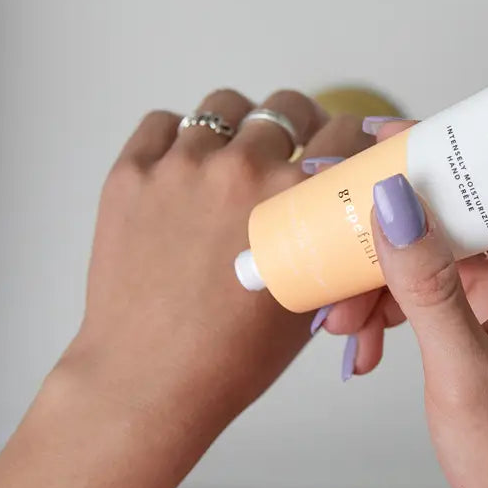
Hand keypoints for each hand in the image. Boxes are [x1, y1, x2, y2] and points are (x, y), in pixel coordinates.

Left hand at [57, 88, 369, 448]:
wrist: (150, 381)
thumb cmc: (233, 357)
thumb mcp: (311, 300)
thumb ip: (336, 245)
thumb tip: (356, 211)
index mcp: (293, 198)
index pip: (344, 132)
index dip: (352, 134)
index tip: (344, 141)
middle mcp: (240, 169)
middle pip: (286, 106)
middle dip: (299, 124)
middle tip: (292, 149)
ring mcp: (180, 167)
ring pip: (223, 106)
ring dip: (239, 125)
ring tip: (235, 155)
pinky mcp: (131, 174)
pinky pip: (162, 123)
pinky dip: (177, 136)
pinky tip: (185, 166)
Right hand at [312, 124, 487, 487]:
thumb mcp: (462, 370)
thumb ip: (426, 283)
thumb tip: (395, 200)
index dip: (444, 155)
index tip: (380, 142)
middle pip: (460, 222)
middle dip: (392, 234)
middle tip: (331, 232)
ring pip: (440, 264)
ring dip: (385, 283)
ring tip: (337, 319)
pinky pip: (438, 302)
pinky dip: (399, 315)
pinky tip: (361, 344)